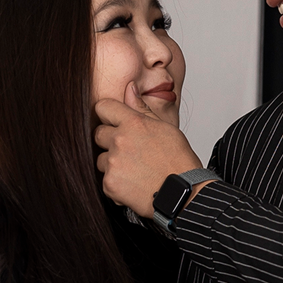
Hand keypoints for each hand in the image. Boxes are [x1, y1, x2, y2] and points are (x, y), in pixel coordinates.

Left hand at [94, 82, 201, 216]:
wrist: (183, 194)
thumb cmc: (178, 162)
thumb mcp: (164, 128)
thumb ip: (141, 108)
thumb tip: (129, 88)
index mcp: (134, 123)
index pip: (103, 107)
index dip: (109, 115)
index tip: (114, 123)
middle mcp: (120, 140)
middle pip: (98, 134)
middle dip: (110, 142)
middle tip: (131, 153)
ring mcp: (113, 162)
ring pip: (101, 159)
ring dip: (113, 165)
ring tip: (135, 172)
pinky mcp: (110, 184)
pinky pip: (105, 180)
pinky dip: (116, 185)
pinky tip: (134, 185)